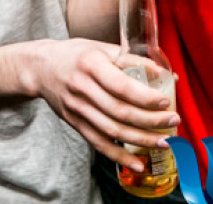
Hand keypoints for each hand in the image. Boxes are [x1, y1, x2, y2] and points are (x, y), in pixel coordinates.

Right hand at [27, 39, 179, 171]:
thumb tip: (166, 74)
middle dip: (151, 120)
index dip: (145, 97)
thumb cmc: (75, 54)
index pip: (121, 86)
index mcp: (90, 65)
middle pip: (119, 111)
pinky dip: (119, 156)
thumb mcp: (101, 48)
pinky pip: (98, 143)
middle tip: (173, 121)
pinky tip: (138, 164)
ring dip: (141, 140)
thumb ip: (132, 60)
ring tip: (164, 142)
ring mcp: (76, 108)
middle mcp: (82, 88)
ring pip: (112, 130)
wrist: (39, 67)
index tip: (165, 101)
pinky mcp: (74, 122)